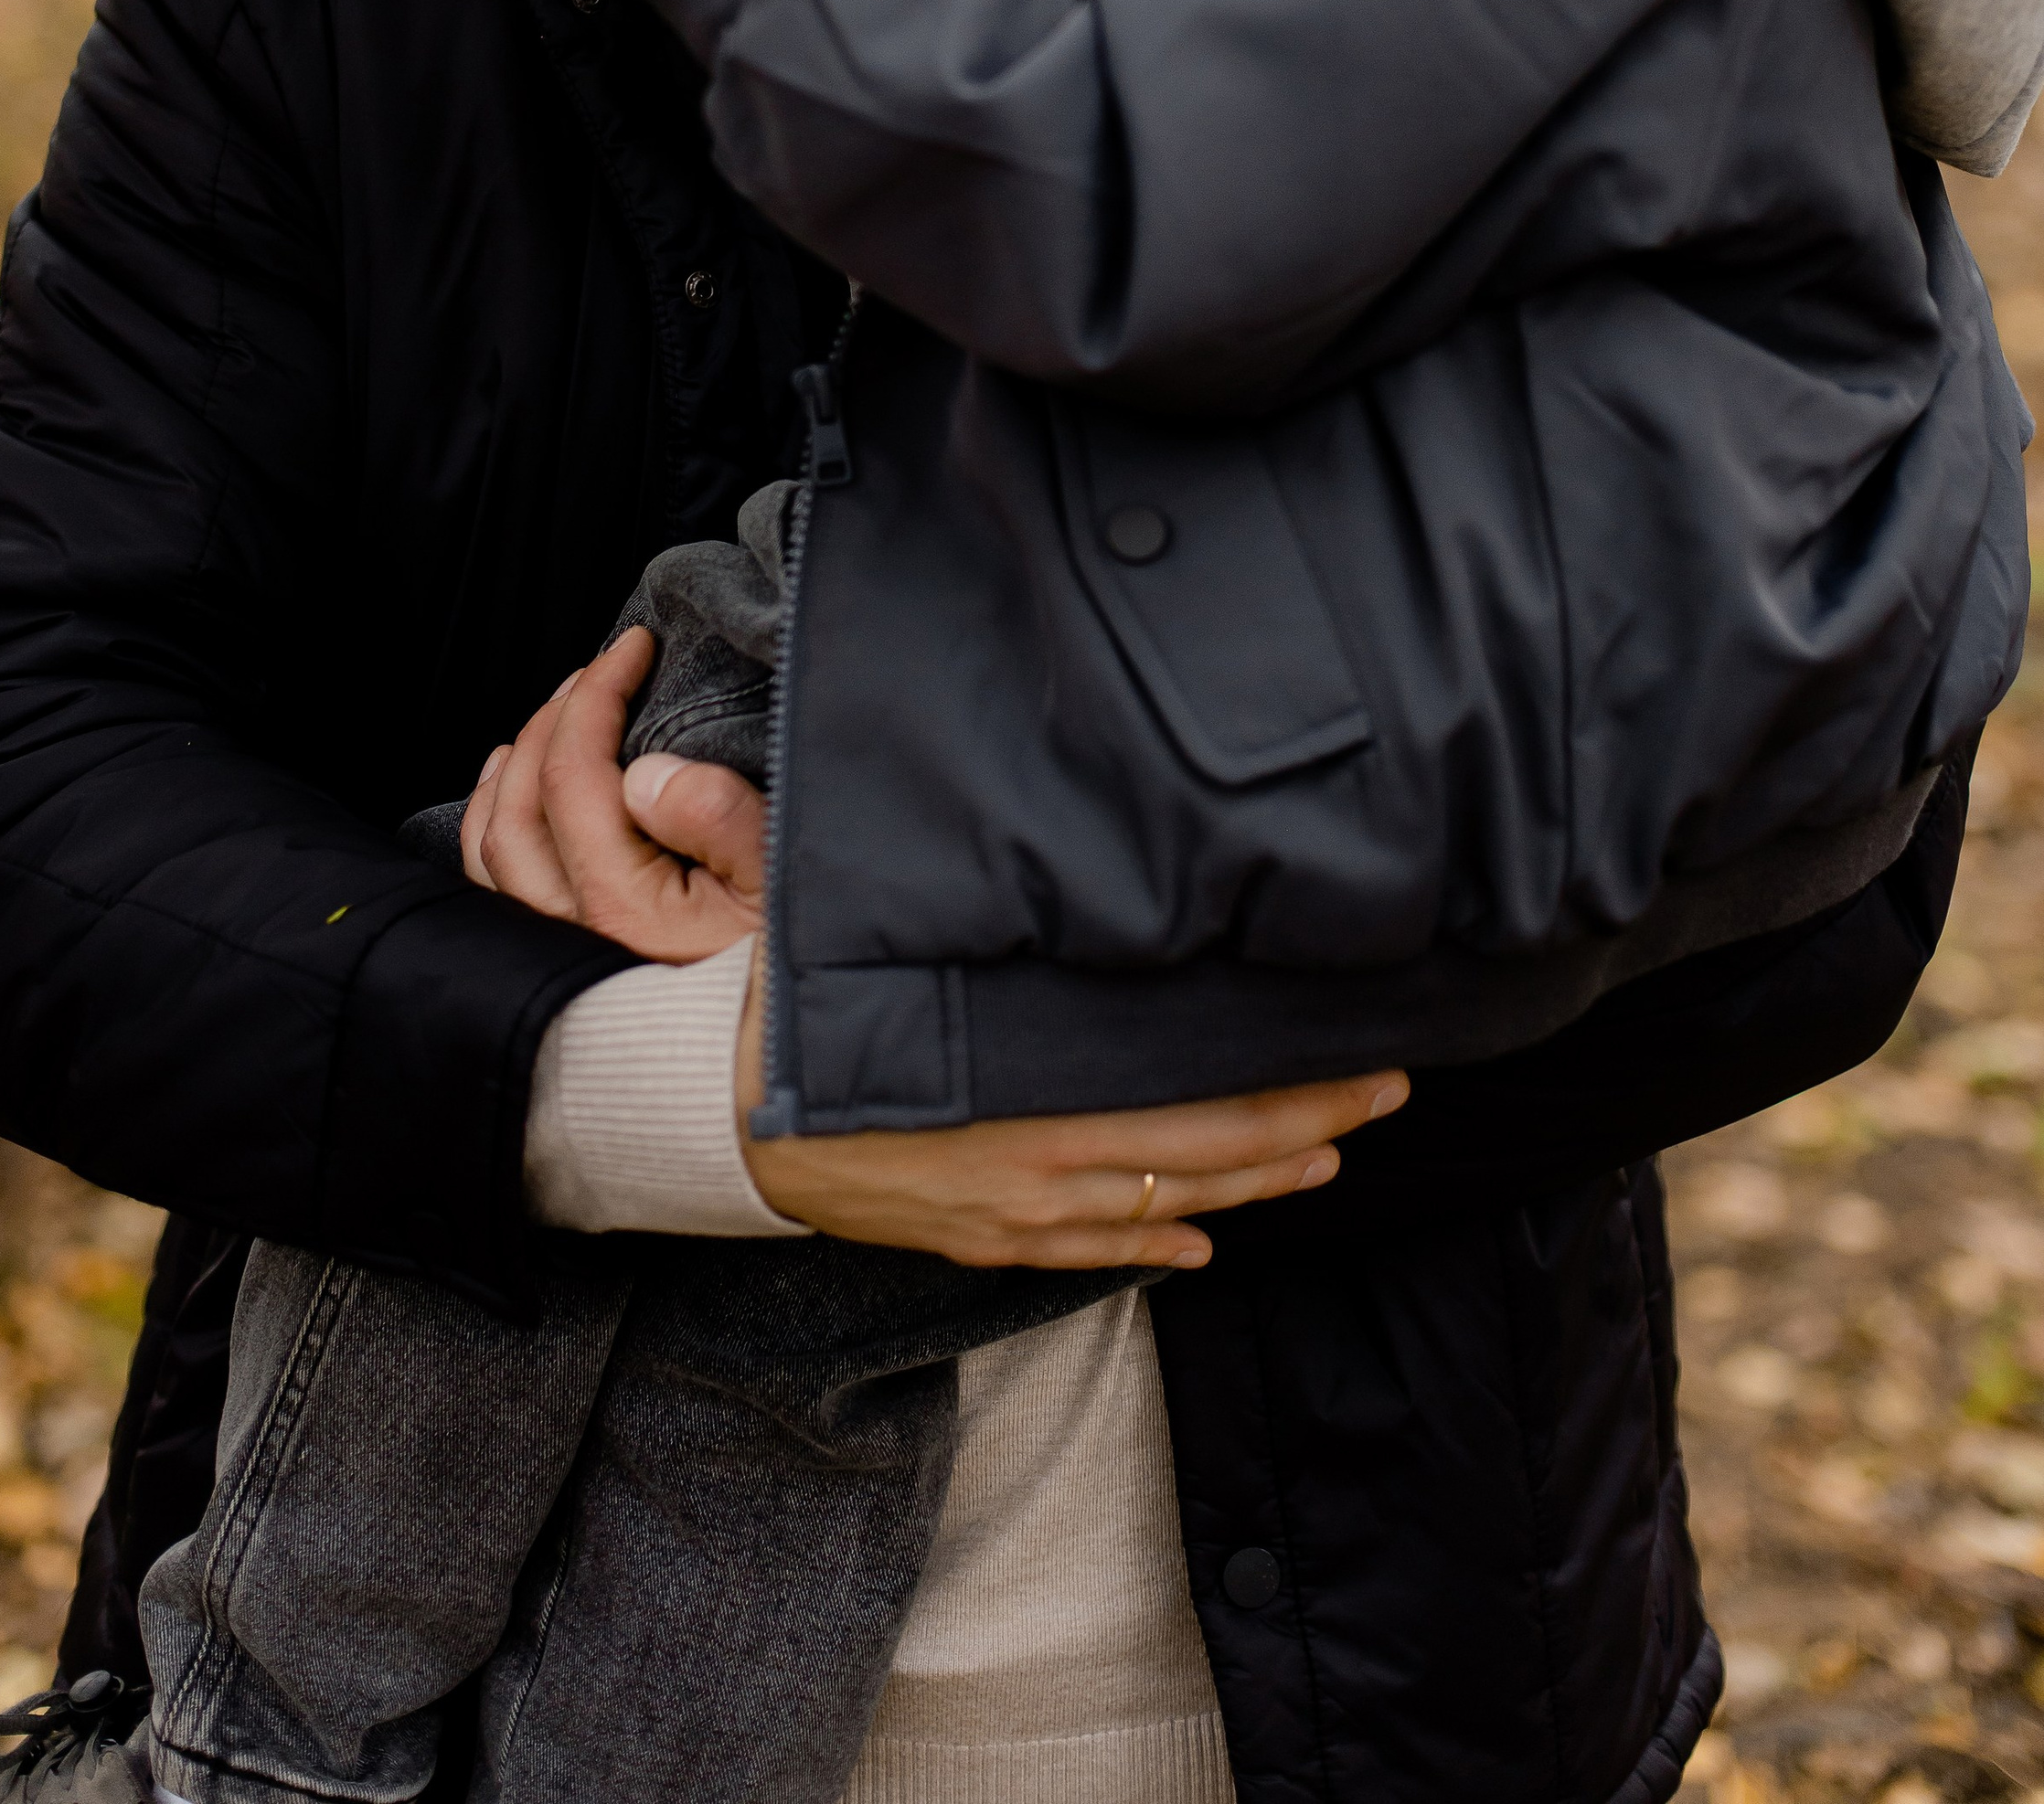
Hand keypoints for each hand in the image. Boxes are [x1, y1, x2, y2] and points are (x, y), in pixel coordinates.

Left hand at [463, 625, 765, 961]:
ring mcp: (558, 955)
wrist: (774, 1079)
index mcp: (622, 905)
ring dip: (509, 772)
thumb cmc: (787, 975)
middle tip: (597, 670)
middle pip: (520, 802)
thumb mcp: (783, 889)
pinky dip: (492, 827)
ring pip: (491, 849)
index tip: (634, 645)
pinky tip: (511, 798)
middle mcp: (571, 932)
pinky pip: (494, 889)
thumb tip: (647, 772)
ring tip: (541, 723)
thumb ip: (722, 821)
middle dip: (553, 718)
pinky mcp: (561, 972)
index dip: (597, 693)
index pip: (575, 771)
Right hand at [733, 944, 1408, 1268]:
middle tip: (1390, 1091)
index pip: (1199, 1088)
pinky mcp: (985, 1239)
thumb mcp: (891, 940)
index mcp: (1036, 1081)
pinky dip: (1162, 1247)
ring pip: (1168, 1208)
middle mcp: (1043, 1159)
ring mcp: (1017, 1211)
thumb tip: (1052, 858)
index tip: (1363, 1045)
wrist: (720, 1122)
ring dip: (1258, 1185)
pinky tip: (1211, 1241)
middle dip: (1310, 1122)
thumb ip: (963, 903)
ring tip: (1331, 1156)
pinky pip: (1095, 1252)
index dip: (1291, 1075)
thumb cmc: (812, 1011)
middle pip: (1209, 1152)